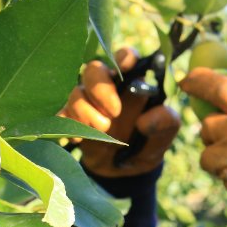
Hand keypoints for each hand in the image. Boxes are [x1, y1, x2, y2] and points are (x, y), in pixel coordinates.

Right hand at [60, 48, 179, 177]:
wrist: (126, 170)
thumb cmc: (147, 142)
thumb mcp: (166, 134)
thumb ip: (165, 122)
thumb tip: (146, 119)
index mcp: (131, 81)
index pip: (125, 57)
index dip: (123, 57)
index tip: (126, 67)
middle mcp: (106, 86)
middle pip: (93, 69)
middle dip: (101, 89)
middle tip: (115, 112)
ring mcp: (86, 101)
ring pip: (75, 93)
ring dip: (87, 113)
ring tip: (103, 130)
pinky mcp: (71, 118)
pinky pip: (61, 113)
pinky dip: (68, 124)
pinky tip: (79, 139)